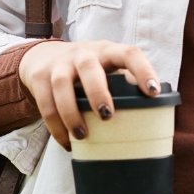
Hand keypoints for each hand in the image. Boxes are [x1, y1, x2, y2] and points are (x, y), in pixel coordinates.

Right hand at [17, 39, 159, 150]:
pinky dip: (55, 126)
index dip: (143, 71)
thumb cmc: (88, 70)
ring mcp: (60, 64)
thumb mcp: (108, 69)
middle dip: (98, 92)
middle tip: (107, 116)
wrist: (44, 57)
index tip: (153, 93)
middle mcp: (83, 53)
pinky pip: (45, 102)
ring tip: (82, 136)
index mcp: (108, 51)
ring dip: (72, 112)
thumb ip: (126, 87)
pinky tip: (67, 142)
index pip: (129, 54)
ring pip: (62, 84)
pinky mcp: (40, 77)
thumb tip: (153, 118)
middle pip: (89, 67)